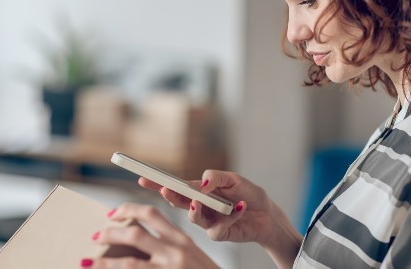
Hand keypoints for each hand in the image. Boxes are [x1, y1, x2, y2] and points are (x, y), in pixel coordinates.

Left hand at [80, 203, 218, 268]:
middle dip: (110, 233)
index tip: (112, 213)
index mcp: (182, 239)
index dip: (128, 209)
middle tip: (97, 235)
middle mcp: (175, 252)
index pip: (152, 214)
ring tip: (86, 261)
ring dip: (103, 262)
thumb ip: (171, 244)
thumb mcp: (192, 254)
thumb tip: (141, 237)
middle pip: (135, 233)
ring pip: (128, 262)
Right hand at [139, 170, 275, 244]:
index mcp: (199, 191)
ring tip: (198, 201)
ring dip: (195, 210)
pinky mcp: (219, 234)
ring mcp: (208, 222)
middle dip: (170, 196)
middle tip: (165, 189)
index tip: (143, 177)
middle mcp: (200, 207)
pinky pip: (217, 227)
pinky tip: (240, 207)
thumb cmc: (248, 194)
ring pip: (193, 218)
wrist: (267, 214)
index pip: (176, 186)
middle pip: (178, 202)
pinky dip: (229, 216)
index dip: (158, 183)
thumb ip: (216, 177)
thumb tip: (202, 182)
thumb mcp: (234, 179)